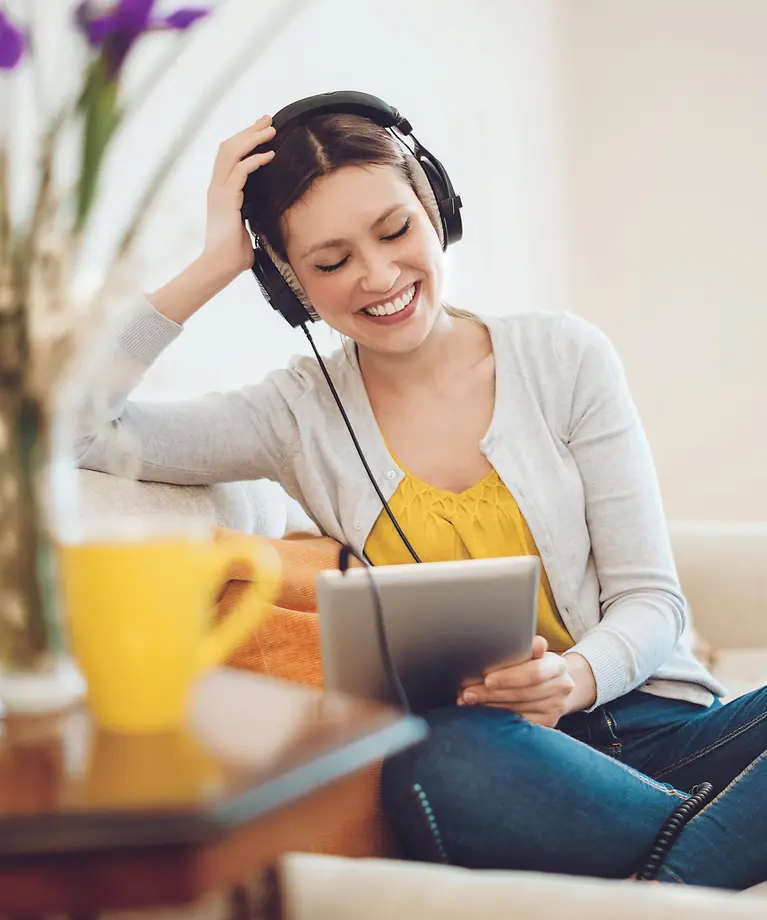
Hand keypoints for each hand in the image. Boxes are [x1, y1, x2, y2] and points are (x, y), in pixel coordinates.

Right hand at [202, 115, 275, 282]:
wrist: (220, 266)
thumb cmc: (234, 253)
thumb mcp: (246, 227)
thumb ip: (252, 215)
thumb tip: (269, 214)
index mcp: (220, 191)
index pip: (229, 155)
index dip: (244, 140)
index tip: (262, 130)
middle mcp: (216, 186)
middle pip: (229, 147)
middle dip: (249, 130)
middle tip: (268, 119)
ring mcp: (218, 192)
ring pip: (232, 153)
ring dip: (252, 139)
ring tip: (271, 130)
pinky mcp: (226, 200)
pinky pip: (239, 172)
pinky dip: (254, 160)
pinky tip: (269, 155)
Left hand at [457, 636, 587, 727]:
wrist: (556, 685)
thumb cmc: (535, 664)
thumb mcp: (532, 652)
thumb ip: (527, 647)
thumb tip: (528, 641)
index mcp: (557, 665)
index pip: (534, 673)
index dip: (509, 677)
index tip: (487, 679)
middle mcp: (562, 687)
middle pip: (523, 693)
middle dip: (491, 694)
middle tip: (467, 693)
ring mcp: (556, 707)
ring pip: (518, 709)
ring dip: (490, 706)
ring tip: (469, 701)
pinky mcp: (549, 722)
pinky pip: (520, 722)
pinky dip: (499, 718)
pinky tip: (483, 713)